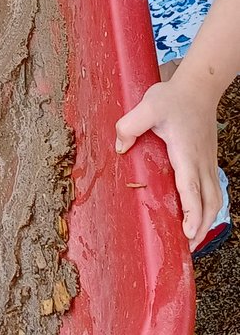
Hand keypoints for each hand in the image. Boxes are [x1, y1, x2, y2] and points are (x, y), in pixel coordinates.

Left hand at [114, 69, 221, 251]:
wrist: (199, 87)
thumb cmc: (173, 97)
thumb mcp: (147, 106)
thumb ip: (130, 125)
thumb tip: (120, 147)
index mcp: (186, 153)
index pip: (192, 189)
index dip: (192, 213)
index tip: (189, 234)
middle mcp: (201, 162)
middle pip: (209, 203)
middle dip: (201, 227)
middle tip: (188, 247)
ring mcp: (207, 162)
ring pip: (215, 199)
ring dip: (206, 220)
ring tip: (193, 237)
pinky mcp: (207, 160)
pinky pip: (212, 190)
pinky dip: (207, 207)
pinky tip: (198, 214)